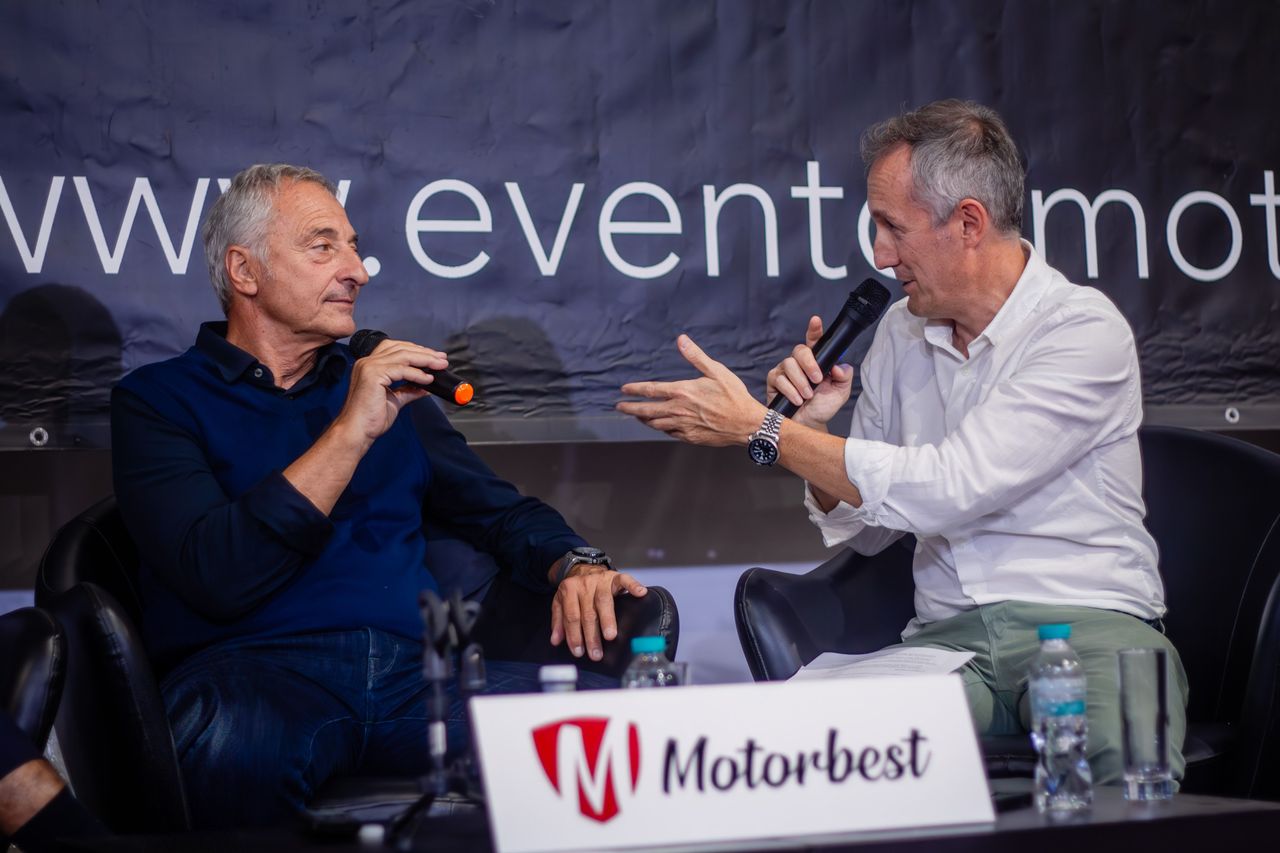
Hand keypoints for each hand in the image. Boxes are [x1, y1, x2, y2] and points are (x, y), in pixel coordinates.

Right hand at [338, 338, 448, 444]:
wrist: (357, 432)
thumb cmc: (370, 419)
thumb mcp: (394, 400)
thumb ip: (408, 390)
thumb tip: (425, 387)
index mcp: (369, 365)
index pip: (395, 348)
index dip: (416, 350)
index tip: (434, 356)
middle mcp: (367, 362)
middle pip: (401, 349)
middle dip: (425, 353)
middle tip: (442, 359)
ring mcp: (369, 367)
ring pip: (403, 356)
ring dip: (425, 360)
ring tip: (440, 366)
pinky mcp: (373, 375)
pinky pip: (401, 369)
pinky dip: (417, 374)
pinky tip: (428, 379)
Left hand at [550, 565, 647, 660]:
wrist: (583, 567)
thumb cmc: (574, 589)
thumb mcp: (560, 601)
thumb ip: (558, 620)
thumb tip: (556, 640)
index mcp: (569, 590)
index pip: (572, 616)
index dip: (574, 635)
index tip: (579, 651)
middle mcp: (584, 584)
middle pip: (588, 613)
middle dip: (591, 635)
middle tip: (596, 652)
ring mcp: (601, 579)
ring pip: (604, 601)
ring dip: (607, 620)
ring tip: (610, 636)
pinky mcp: (615, 576)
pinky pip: (625, 580)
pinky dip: (633, 586)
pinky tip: (640, 593)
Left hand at [617, 335, 765, 445]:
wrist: (746, 423)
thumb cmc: (733, 396)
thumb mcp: (716, 371)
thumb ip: (696, 356)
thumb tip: (681, 340)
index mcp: (683, 392)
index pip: (651, 390)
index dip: (635, 389)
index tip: (624, 389)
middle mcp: (679, 410)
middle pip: (646, 410)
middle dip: (631, 408)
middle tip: (620, 406)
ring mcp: (683, 426)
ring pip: (655, 424)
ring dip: (643, 419)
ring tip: (636, 415)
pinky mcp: (690, 437)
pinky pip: (669, 433)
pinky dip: (660, 428)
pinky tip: (658, 425)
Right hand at [764, 316, 854, 427]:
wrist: (808, 424)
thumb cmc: (822, 407)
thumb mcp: (840, 392)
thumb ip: (844, 377)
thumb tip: (838, 366)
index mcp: (816, 361)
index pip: (814, 341)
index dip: (814, 330)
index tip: (816, 321)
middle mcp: (799, 363)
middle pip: (800, 350)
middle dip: (810, 364)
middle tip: (817, 380)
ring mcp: (785, 370)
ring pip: (789, 364)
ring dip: (801, 382)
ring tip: (807, 396)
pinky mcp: (774, 381)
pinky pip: (779, 379)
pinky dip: (790, 390)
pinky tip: (797, 400)